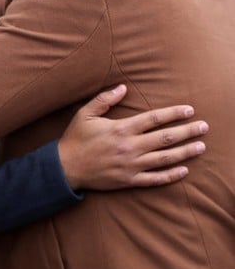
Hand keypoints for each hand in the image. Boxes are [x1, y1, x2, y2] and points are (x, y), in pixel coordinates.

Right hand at [58, 84, 207, 189]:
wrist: (64, 168)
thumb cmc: (74, 139)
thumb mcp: (85, 114)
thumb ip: (104, 99)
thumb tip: (123, 87)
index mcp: (121, 129)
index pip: (154, 119)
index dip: (174, 113)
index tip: (189, 110)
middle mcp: (129, 147)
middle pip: (165, 138)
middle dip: (187, 132)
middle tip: (204, 127)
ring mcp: (130, 165)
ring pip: (164, 158)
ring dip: (185, 152)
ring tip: (200, 147)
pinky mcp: (128, 180)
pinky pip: (154, 179)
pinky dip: (170, 175)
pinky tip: (183, 170)